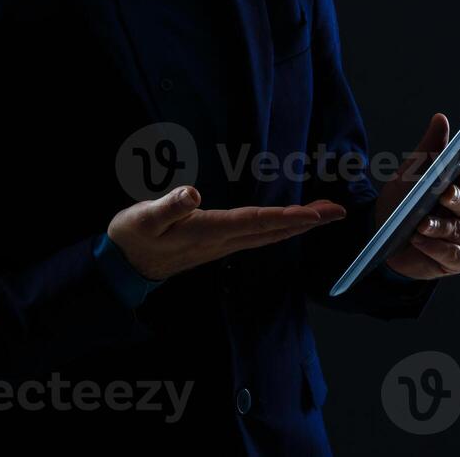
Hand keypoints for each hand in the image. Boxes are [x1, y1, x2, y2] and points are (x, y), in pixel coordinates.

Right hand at [108, 186, 345, 281]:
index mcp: (208, 232)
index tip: (318, 213)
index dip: (289, 217)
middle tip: (338, 210)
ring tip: (322, 213)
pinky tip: (287, 223)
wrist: (122, 266)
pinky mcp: (217, 244)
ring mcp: (221, 246)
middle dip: (307, 222)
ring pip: (268, 236)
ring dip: (297, 225)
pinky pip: (257, 236)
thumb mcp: (143, 217)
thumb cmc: (132, 237)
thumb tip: (193, 193)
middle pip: (272, 231)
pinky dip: (279, 228)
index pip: (257, 223)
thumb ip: (169, 206)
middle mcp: (221, 242)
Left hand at [375, 113, 459, 280]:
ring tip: (421, 224)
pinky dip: (436, 247)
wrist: (385, 233)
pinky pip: (454, 255)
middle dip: (459, 200)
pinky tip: (420, 241)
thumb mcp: (412, 172)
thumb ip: (429, 148)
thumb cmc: (404, 198)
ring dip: (442, 227)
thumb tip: (440, 118)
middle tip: (444, 195)